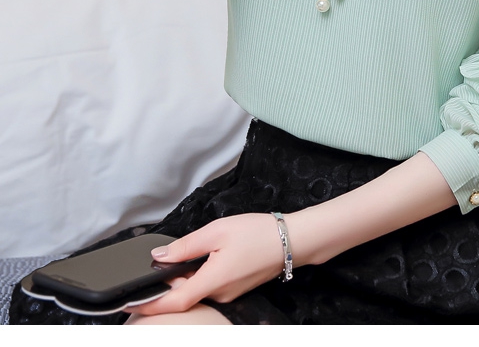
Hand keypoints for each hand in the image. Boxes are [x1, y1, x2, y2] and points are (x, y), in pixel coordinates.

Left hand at [125, 214, 283, 315]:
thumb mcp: (218, 231)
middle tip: (163, 261)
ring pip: (198, 288)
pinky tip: (209, 256)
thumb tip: (160, 255)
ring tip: (188, 254)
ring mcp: (229, 292)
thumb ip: (186, 245)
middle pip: (184, 294)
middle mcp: (219, 293)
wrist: (292, 240)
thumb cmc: (258, 233)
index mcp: (212, 280)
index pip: (173, 301)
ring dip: (188, 276)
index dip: (149, 304)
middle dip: (170, 282)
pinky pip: (211, 285)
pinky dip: (202, 274)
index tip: (129, 303)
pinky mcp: (236, 287)